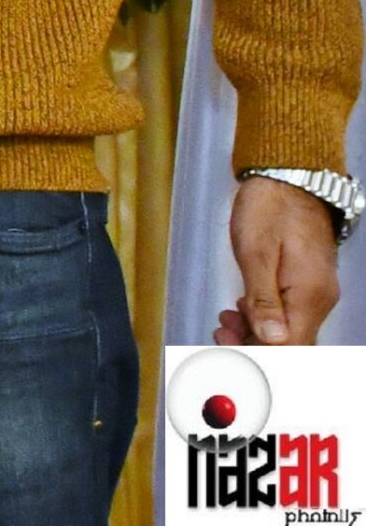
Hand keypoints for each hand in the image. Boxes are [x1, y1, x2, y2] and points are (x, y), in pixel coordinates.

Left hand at [212, 176, 340, 343]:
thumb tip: (271, 340)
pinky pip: (286, 314)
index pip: (290, 348)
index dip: (258, 357)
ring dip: (254, 333)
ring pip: (287, 330)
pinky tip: (239, 309)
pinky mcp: (304, 283)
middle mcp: (317, 299)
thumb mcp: (255, 252)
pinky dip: (261, 317)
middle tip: (219, 336)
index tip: (227, 354)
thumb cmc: (269, 209)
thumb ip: (262, 299)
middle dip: (253, 347)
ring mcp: (313, 292)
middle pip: (290, 344)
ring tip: (224, 322)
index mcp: (308, 295)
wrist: (287, 179)